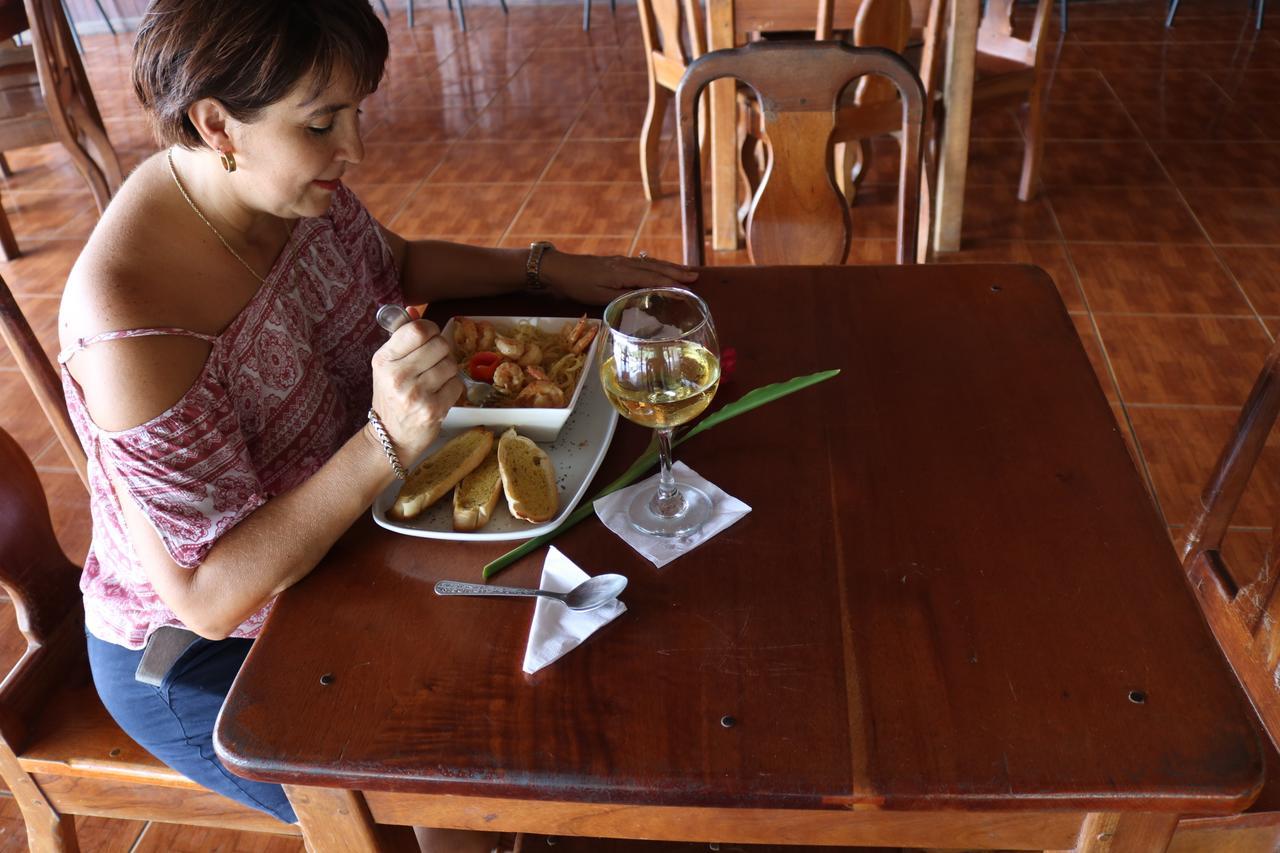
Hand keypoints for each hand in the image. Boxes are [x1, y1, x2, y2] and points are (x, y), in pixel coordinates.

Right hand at [369, 319, 464, 462]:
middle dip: (442, 351)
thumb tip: (413, 308)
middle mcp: (398, 376)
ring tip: (434, 381)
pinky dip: (452, 388)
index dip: (430, 330)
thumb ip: (401, 337)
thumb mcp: (388, 365)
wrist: (391, 437)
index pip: (417, 329)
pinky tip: (439, 394)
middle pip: (440, 344)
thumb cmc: (392, 396)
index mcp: (384, 360)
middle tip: (433, 363)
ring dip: (448, 370)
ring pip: (451, 364)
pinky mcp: (433, 410)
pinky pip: (457, 384)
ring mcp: (416, 394)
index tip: (429, 338)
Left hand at [539, 250, 697, 304]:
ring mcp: (622, 261)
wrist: (559, 268)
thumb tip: (644, 298)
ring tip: (685, 270)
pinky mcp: (616, 261)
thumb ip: (622, 297)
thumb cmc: (577, 285)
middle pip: (656, 268)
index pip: (653, 279)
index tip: (689, 287)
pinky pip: (642, 262)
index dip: (671, 283)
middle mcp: (626, 264)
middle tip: (695, 276)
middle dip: (676, 272)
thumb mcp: (598, 296)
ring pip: (650, 263)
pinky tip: (660, 267)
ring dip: (669, 267)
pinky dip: (656, 265)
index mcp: (623, 274)